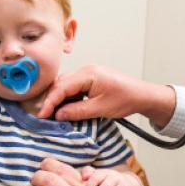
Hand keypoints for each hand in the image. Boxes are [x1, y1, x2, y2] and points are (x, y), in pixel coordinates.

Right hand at [37, 65, 175, 127]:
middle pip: (60, 83)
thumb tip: (58, 115)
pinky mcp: (91, 78)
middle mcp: (86, 70)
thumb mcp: (100, 108)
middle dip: (51, 99)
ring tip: (52, 113)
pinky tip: (65, 107)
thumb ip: (77, 111)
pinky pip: (73, 86)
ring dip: (58, 98)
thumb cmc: (126, 99)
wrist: (142, 95)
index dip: (50, 102)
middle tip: (44, 115)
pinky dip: (67, 96)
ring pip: (65, 84)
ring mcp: (88, 73)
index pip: (61, 87)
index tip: (42, 115)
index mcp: (88, 74)